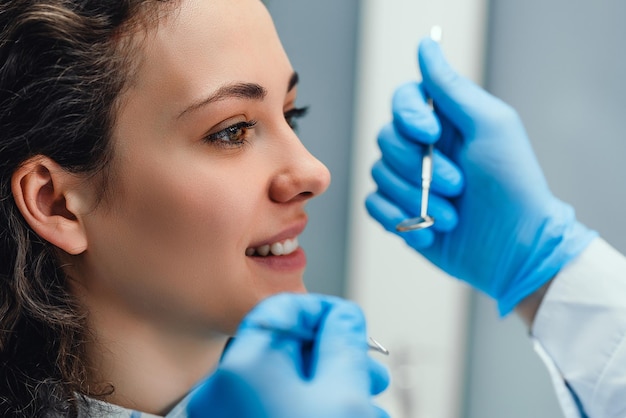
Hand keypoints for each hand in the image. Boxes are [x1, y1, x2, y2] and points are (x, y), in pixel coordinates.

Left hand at [187, 293, 388, 417]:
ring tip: (363, 393)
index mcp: (240, 369)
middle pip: (284, 346)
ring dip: (326, 378)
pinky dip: (306, 399)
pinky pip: (273, 400)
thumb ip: (343, 338)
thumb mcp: (344, 388)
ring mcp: (223, 413)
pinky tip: (338, 407)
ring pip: (283, 378)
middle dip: (332, 351)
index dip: (323, 310)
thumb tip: (344, 316)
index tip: (349, 324)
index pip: (281, 309)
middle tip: (365, 365)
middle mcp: (221, 390)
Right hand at [366, 38, 595, 314]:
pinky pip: (372, 205)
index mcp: (444, 124)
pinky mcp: (400, 213)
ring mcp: (410, 182)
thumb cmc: (512, 184)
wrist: (515, 249)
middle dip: (419, 167)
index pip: (403, 101)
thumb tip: (425, 46)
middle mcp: (422, 149)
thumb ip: (451, 88)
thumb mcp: (490, 126)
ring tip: (451, 215)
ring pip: (378, 174)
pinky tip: (430, 231)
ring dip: (416, 198)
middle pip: (385, 139)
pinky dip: (398, 218)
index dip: (409, 117)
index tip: (433, 134)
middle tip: (457, 185)